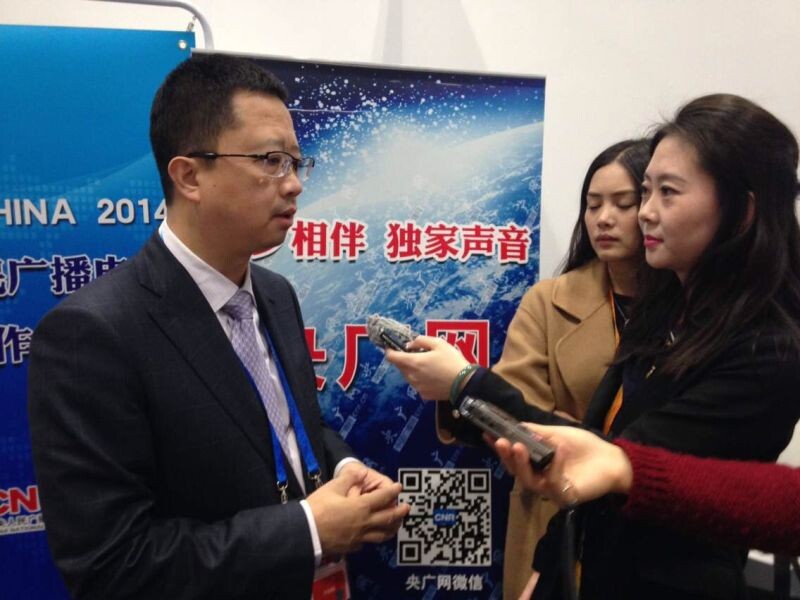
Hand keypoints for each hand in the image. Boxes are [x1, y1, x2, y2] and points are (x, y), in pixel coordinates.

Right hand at [306, 464, 409, 555]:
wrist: (304, 533)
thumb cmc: (318, 508)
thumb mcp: (332, 487)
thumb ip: (348, 478)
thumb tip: (359, 470)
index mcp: (361, 507)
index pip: (383, 498)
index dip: (393, 491)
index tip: (400, 487)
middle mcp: (365, 523)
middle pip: (388, 518)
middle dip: (399, 512)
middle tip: (407, 508)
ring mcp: (359, 537)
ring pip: (382, 534)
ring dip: (392, 528)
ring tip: (396, 525)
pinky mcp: (351, 547)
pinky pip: (367, 542)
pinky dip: (374, 537)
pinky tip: (372, 535)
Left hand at [384, 335, 469, 399]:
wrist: (464, 383)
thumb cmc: (452, 361)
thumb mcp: (439, 343)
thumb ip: (421, 340)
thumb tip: (409, 345)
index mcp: (413, 362)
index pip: (391, 357)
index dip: (389, 351)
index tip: (392, 347)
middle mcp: (412, 376)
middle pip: (400, 367)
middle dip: (404, 359)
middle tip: (417, 354)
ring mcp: (417, 387)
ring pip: (408, 376)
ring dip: (411, 370)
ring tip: (426, 365)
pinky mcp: (424, 395)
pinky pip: (417, 385)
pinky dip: (420, 379)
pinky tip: (432, 376)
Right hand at [492, 424, 632, 506]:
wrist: (612, 459)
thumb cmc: (584, 446)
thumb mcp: (556, 434)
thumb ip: (536, 432)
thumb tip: (515, 425)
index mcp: (535, 463)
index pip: (513, 457)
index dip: (499, 448)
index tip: (487, 434)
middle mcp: (539, 478)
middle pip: (516, 472)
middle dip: (507, 457)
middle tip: (501, 442)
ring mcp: (551, 489)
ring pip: (529, 481)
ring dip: (522, 464)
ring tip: (518, 447)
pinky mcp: (564, 496)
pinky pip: (554, 483)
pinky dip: (555, 465)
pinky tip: (558, 450)